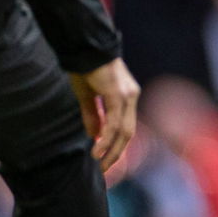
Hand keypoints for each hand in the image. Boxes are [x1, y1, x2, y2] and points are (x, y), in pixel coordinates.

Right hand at [68, 57, 139, 171]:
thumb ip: (93, 115)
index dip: (117, 145)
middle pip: (128, 133)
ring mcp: (127, 96)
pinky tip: (97, 149)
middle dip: (116, 153)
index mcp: (127, 96)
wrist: (85, 47)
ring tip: (100, 163)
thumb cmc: (86, 68)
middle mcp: (131, 96)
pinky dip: (106, 138)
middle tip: (104, 169)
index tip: (105, 160)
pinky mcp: (118, 95)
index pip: (126, 127)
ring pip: (124, 131)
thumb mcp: (88, 95)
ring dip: (112, 150)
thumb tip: (95, 136)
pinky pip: (114, 123)